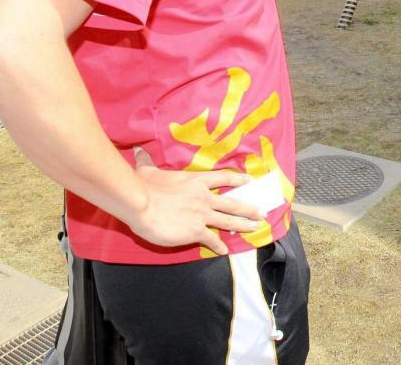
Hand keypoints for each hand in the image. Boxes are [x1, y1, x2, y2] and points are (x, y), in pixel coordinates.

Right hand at [126, 149, 265, 255]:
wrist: (141, 202)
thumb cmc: (145, 185)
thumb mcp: (147, 169)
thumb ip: (146, 160)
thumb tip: (138, 150)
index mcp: (195, 181)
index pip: (223, 178)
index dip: (238, 180)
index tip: (249, 181)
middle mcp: (203, 197)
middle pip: (232, 202)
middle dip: (249, 208)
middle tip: (262, 212)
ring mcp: (202, 214)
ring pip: (228, 220)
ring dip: (243, 225)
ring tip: (255, 228)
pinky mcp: (195, 231)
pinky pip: (211, 239)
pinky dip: (219, 246)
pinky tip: (224, 251)